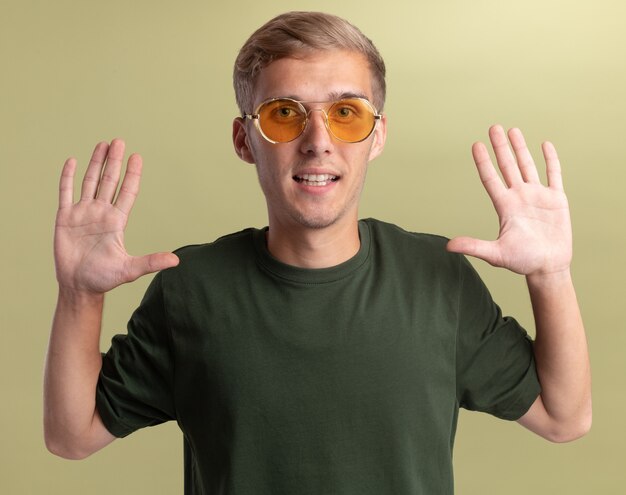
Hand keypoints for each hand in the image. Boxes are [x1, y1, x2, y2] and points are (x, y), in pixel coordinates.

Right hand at [54, 139, 178, 293]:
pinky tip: (72, 161)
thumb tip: (176, 261)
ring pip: (89, 182)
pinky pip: (65, 192)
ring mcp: (82, 213)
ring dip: (95, 163)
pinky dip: (68, 177)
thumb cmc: (104, 278)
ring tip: (103, 145)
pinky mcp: (65, 218)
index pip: (127, 192)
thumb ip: (151, 262)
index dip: (132, 174)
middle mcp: (101, 212)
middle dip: (115, 161)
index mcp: (116, 221)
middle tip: (120, 141)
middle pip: (109, 181)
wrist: (79, 286)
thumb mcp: (129, 269)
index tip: (137, 157)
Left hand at [447, 125, 571, 276]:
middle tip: (493, 127)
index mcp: (505, 206)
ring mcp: (537, 196)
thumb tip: (448, 246)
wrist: (548, 267)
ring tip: (512, 130)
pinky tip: (544, 145)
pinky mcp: (556, 200)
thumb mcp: (496, 254)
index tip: (475, 145)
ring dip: (521, 148)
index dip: (483, 162)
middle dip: (500, 147)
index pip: (491, 178)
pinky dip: (551, 160)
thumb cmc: (522, 262)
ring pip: (527, 166)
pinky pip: (554, 174)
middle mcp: (519, 197)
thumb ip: (474, 246)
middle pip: (507, 166)